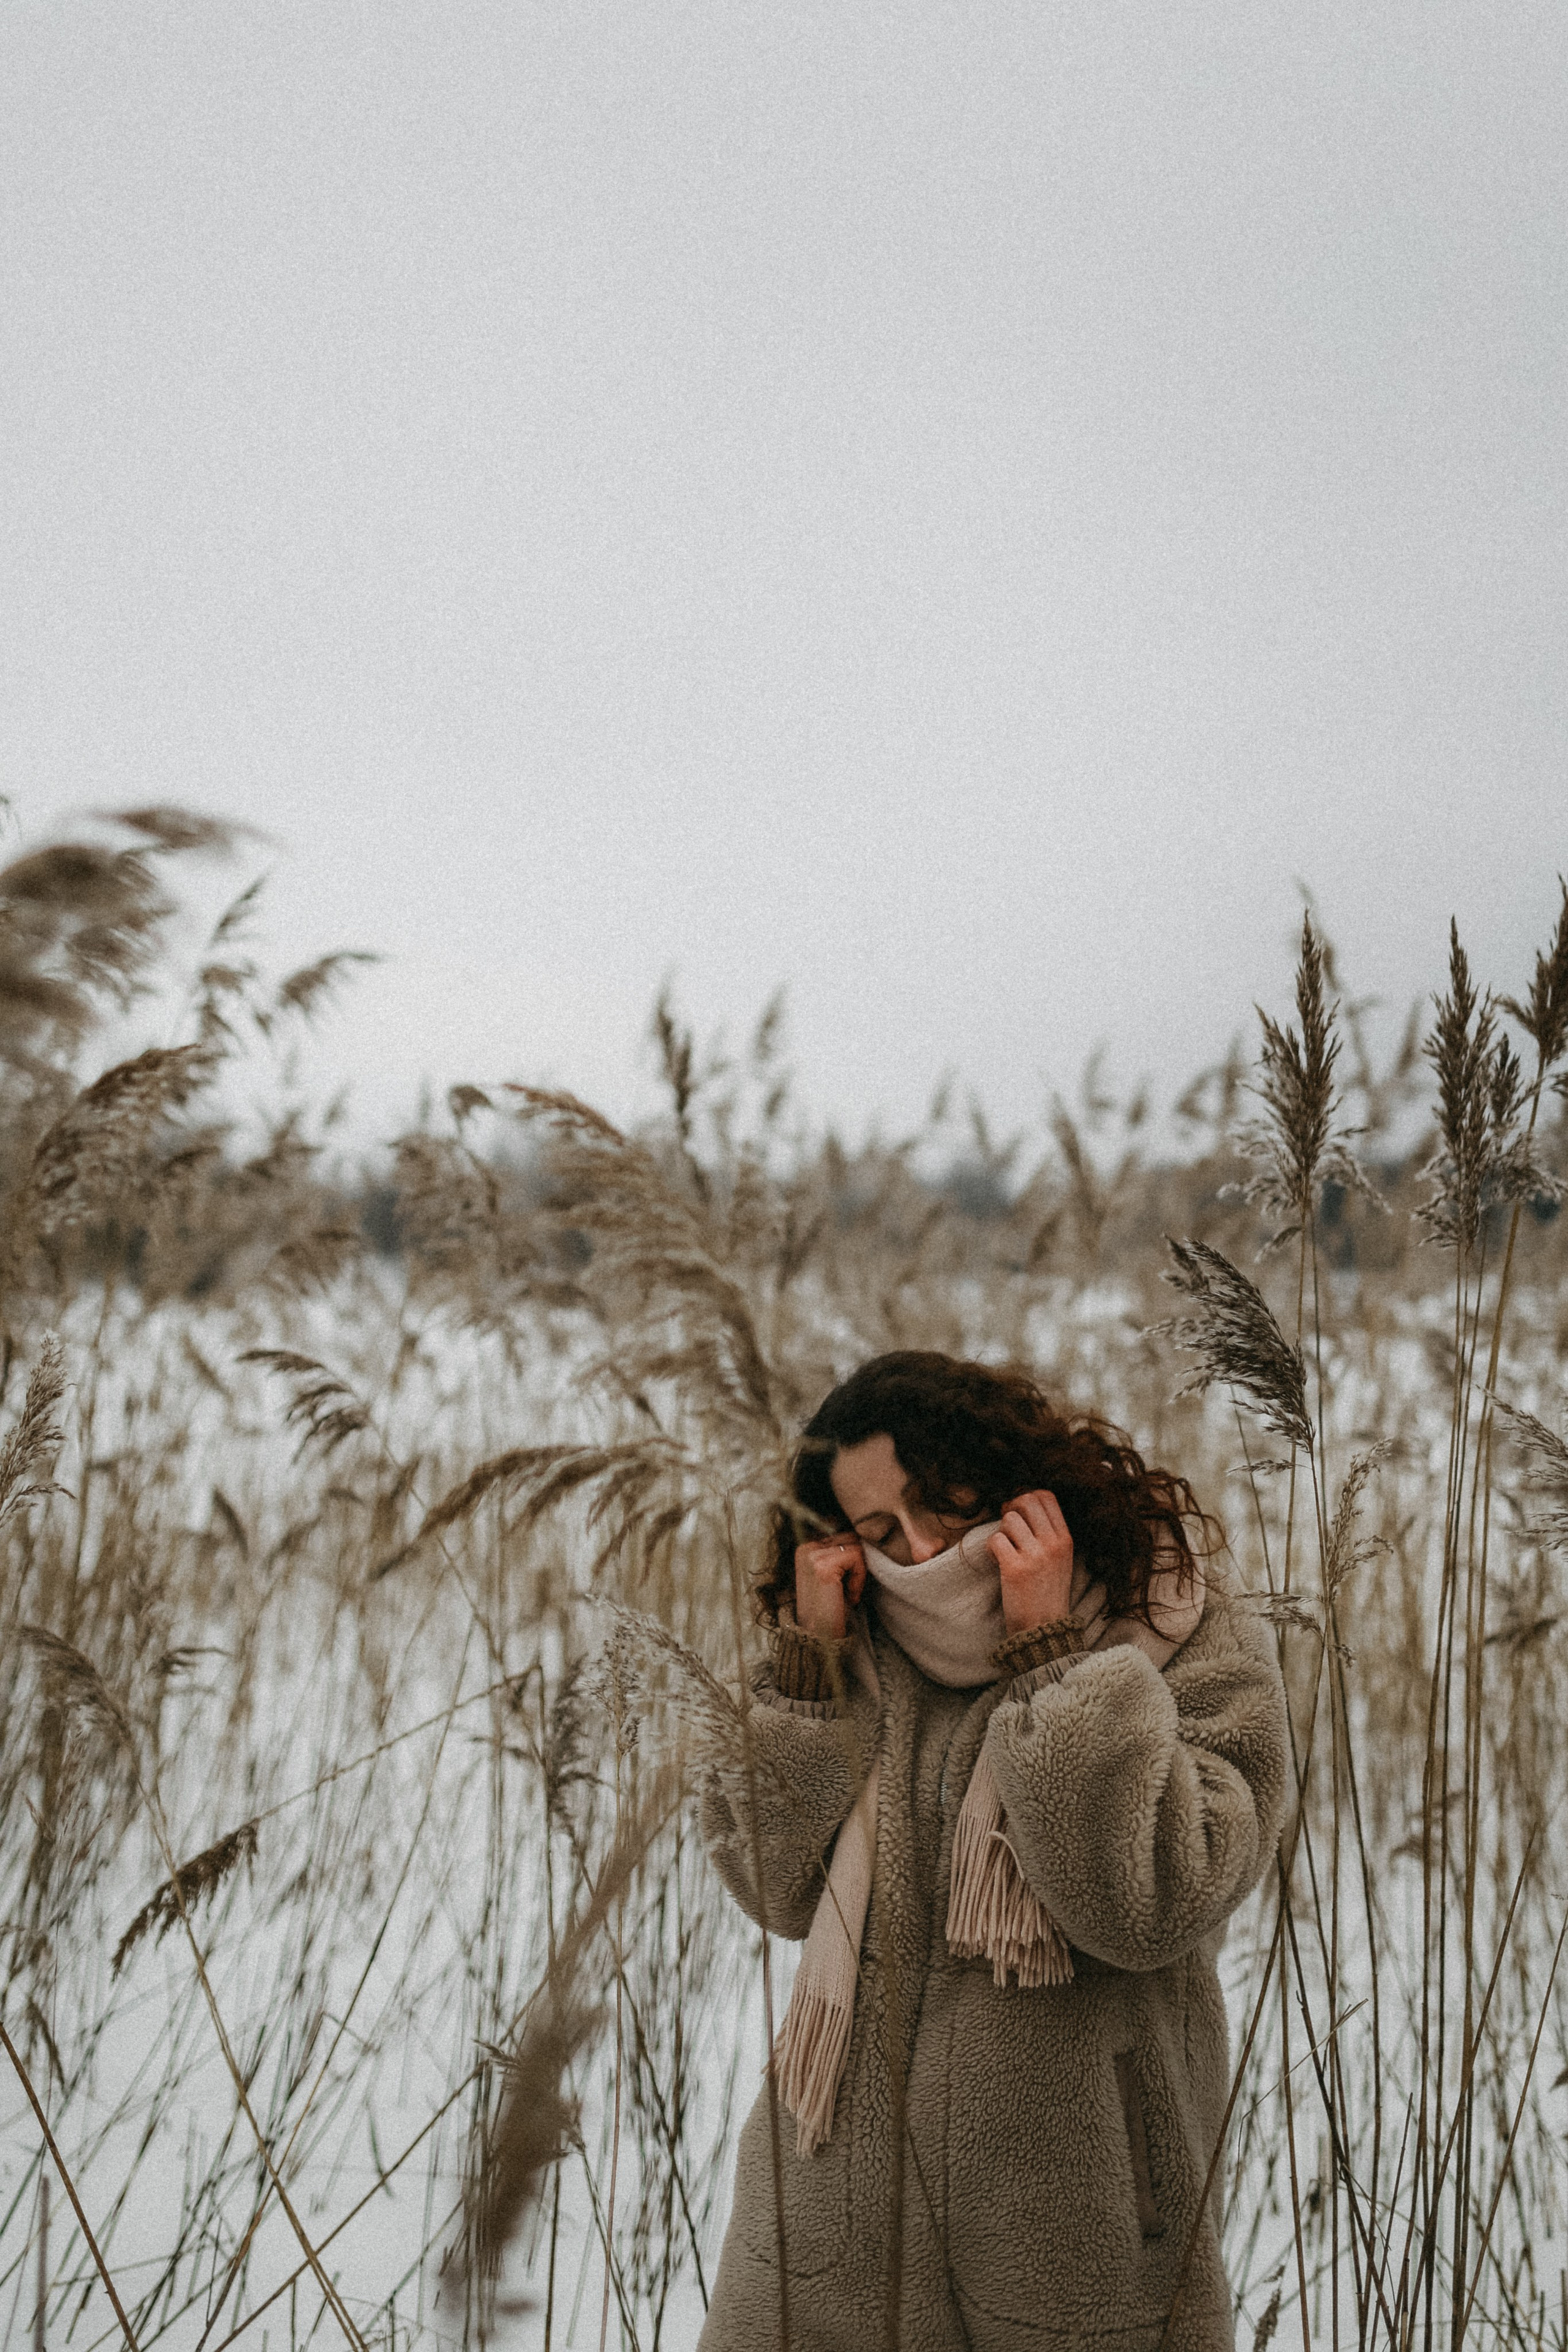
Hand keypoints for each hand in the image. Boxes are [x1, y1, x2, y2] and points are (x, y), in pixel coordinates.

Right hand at [793, 1534, 866, 1640]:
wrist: (820, 1637)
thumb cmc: (832, 1607)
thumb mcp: (834, 1574)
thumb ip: (841, 1550)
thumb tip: (863, 1531)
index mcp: (805, 1546)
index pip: (842, 1530)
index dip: (853, 1555)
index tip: (846, 1580)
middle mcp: (806, 1547)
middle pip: (850, 1535)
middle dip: (857, 1561)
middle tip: (849, 1588)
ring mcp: (812, 1555)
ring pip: (855, 1544)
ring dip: (859, 1570)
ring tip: (848, 1592)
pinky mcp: (823, 1566)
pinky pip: (857, 1556)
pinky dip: (860, 1577)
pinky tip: (850, 1596)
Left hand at [989, 1489, 1074, 1633]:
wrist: (1044, 1629)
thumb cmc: (1047, 1592)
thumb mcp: (1059, 1559)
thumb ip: (1047, 1532)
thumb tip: (1020, 1503)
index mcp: (1065, 1539)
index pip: (1046, 1496)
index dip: (1027, 1497)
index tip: (1019, 1513)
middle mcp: (1053, 1544)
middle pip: (1026, 1500)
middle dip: (1011, 1509)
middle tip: (1008, 1528)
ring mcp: (1035, 1556)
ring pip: (1009, 1518)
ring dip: (1001, 1532)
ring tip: (1004, 1549)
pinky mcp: (1015, 1569)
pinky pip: (995, 1539)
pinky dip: (990, 1549)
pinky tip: (996, 1561)